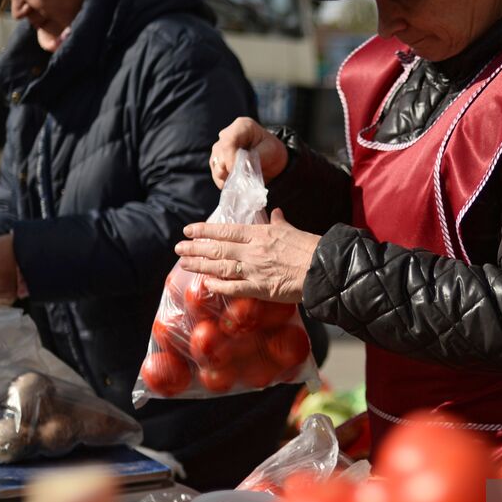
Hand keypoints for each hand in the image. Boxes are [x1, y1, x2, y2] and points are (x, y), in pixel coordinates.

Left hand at [175, 208, 319, 302]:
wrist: (323, 269)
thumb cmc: (310, 248)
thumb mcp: (292, 230)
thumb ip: (279, 223)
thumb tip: (276, 213)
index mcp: (260, 234)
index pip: (226, 230)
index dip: (204, 230)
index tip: (189, 230)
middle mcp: (252, 250)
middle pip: (217, 248)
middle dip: (195, 248)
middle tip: (178, 248)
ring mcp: (254, 270)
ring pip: (220, 266)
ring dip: (200, 265)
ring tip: (184, 264)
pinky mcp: (260, 288)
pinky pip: (233, 287)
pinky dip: (218, 286)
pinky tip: (206, 284)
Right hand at [208, 118, 288, 188]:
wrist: (272, 160)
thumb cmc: (273, 151)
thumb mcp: (271, 152)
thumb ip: (255, 158)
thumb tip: (240, 167)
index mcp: (242, 126)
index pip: (228, 141)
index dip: (230, 158)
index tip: (236, 171)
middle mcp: (226, 135)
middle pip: (220, 153)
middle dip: (229, 169)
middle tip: (242, 179)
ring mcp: (220, 148)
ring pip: (216, 164)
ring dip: (226, 177)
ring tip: (241, 182)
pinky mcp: (217, 162)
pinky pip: (215, 174)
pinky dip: (224, 182)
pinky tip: (235, 185)